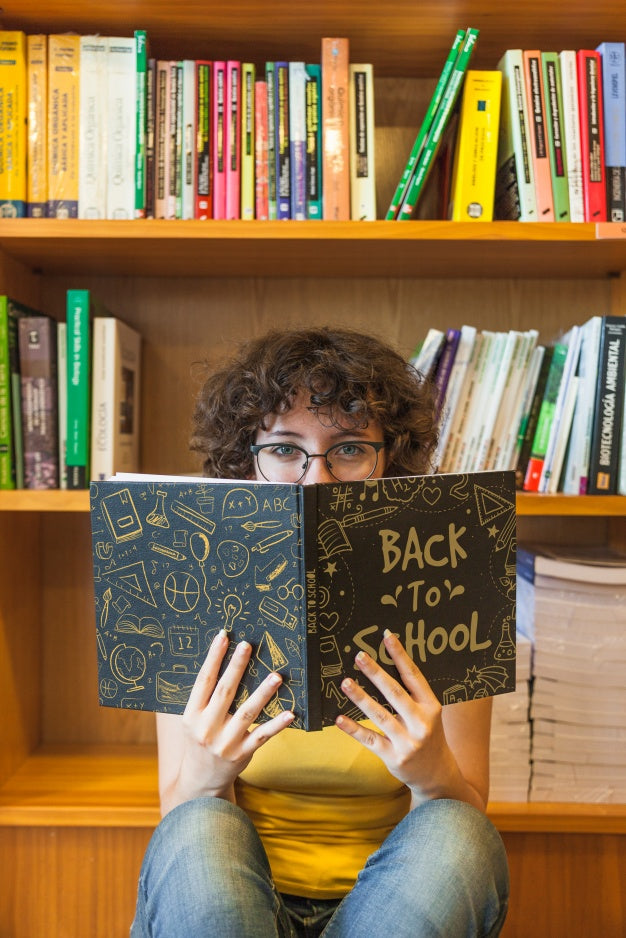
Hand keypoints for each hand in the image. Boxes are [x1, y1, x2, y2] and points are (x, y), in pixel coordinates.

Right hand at [171, 630, 294, 806]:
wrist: (200, 781)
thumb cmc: (199, 741)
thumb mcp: (192, 721)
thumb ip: (204, 698)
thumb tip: (222, 661)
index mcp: (191, 715)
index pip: (203, 681)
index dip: (213, 657)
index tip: (223, 636)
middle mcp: (206, 727)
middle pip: (224, 692)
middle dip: (236, 667)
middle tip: (248, 645)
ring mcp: (225, 742)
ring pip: (247, 712)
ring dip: (263, 693)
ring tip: (276, 676)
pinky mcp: (242, 754)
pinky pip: (262, 736)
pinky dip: (276, 724)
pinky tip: (290, 712)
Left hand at [335, 631, 473, 808]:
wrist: (437, 776)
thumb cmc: (427, 735)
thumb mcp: (428, 713)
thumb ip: (412, 694)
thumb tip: (385, 663)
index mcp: (431, 706)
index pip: (413, 676)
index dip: (400, 656)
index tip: (386, 637)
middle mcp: (421, 723)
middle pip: (395, 693)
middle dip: (375, 673)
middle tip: (359, 655)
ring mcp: (407, 742)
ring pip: (380, 715)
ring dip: (361, 698)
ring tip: (345, 682)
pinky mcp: (394, 757)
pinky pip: (370, 740)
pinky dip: (354, 729)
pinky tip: (340, 718)